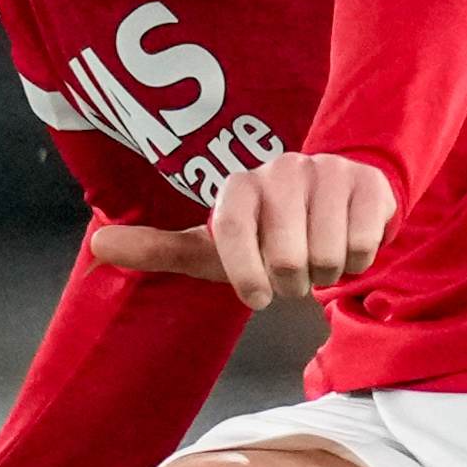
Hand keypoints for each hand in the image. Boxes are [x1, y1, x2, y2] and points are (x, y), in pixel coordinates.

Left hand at [82, 151, 395, 307]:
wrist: (334, 201)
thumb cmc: (265, 234)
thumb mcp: (212, 248)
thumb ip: (158, 248)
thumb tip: (96, 246)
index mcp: (240, 186)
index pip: (232, 233)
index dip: (246, 274)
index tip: (257, 296)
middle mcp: (282, 170)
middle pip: (288, 258)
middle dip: (293, 282)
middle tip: (292, 270)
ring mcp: (328, 173)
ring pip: (327, 255)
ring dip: (325, 273)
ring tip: (318, 257)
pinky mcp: (370, 184)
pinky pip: (362, 245)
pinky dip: (356, 260)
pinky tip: (346, 243)